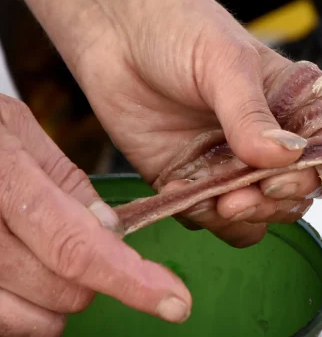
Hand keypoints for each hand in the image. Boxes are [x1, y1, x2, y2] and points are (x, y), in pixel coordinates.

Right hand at [0, 95, 190, 334]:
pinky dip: (24, 311)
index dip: (133, 280)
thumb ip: (65, 181)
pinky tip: (22, 275)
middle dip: (91, 278)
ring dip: (56, 300)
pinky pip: (0, 323)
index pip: (77, 246)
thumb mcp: (18, 133)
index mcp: (3, 175)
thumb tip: (108, 228)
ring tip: (47, 260)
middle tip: (86, 248)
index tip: (175, 302)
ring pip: (30, 319)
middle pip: (62, 287)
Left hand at [69, 0, 321, 244]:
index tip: (276, 179)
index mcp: (286, 106)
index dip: (311, 176)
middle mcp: (260, 142)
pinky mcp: (185, 177)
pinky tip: (179, 190)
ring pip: (249, 215)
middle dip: (268, 204)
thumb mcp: (222, 61)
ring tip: (211, 199)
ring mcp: (222, 163)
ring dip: (236, 218)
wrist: (117, 33)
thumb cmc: (178, 29)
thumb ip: (251, 113)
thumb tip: (288, 156)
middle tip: (238, 199)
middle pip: (288, 195)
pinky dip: (199, 215)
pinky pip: (203, 214)